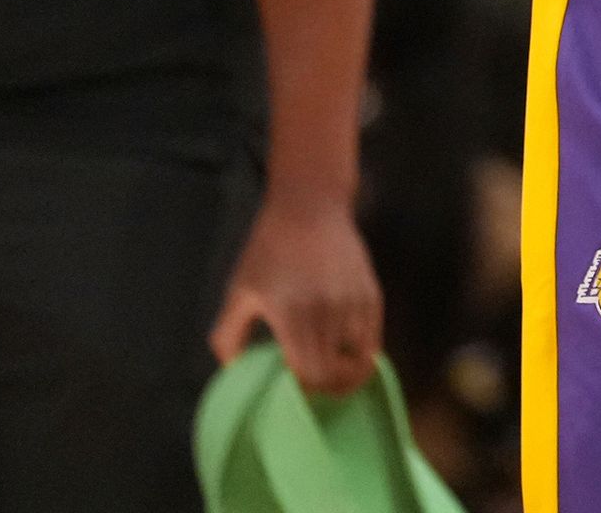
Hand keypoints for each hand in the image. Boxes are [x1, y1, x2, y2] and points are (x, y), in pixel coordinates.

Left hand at [210, 190, 384, 396]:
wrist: (310, 209)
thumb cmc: (268, 251)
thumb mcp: (239, 292)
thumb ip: (228, 335)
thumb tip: (234, 369)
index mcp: (294, 316)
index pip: (311, 374)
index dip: (305, 391)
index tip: (293, 392)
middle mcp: (330, 312)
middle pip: (338, 373)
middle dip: (326, 388)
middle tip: (312, 387)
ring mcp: (355, 303)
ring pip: (361, 358)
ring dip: (346, 372)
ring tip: (331, 372)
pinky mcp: (372, 294)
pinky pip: (373, 337)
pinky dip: (362, 352)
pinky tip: (346, 351)